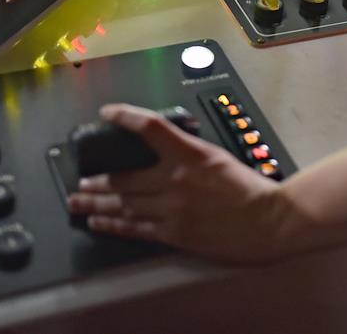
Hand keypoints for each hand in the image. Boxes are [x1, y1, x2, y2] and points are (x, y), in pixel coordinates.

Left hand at [66, 104, 294, 263]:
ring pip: (123, 204)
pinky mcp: (174, 234)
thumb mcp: (219, 157)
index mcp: (190, 154)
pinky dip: (113, 224)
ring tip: (78, 201)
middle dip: (97, 178)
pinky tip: (98, 221)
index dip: (125, 117)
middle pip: (124, 176)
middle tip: (81, 179)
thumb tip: (168, 149)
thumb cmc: (250, 190)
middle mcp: (176, 180)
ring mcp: (172, 209)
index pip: (150, 128)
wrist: (268, 222)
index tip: (108, 114)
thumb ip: (190, 153)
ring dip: (96, 202)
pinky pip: (135, 229)